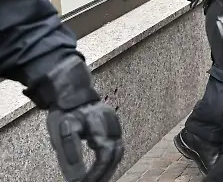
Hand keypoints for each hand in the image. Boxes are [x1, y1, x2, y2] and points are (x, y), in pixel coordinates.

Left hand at [26, 57, 123, 181]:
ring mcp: (114, 125)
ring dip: (108, 167)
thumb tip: (76, 180)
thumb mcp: (63, 133)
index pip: (105, 156)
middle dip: (105, 173)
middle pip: (116, 155)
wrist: (71, 91)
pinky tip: (100, 165)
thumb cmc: (66, 111)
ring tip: (97, 179)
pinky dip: (108, 158)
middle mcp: (112, 126)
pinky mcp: (111, 126)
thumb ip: (71, 157)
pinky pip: (115, 145)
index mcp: (101, 126)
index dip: (97, 174)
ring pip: (117, 150)